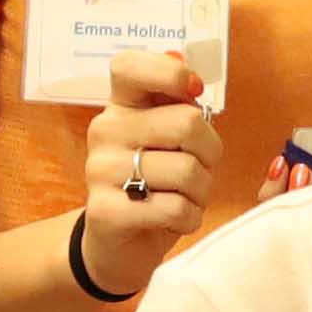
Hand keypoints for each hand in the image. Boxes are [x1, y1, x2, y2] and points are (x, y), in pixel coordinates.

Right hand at [73, 44, 214, 303]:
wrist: (118, 246)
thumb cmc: (154, 185)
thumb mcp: (166, 141)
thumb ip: (178, 105)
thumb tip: (189, 70)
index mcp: (120, 105)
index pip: (130, 65)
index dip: (171, 72)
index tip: (193, 92)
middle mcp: (105, 131)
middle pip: (185, 123)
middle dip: (210, 152)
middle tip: (200, 168)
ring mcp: (101, 171)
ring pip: (187, 171)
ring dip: (201, 191)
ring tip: (185, 197)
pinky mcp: (106, 212)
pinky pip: (175, 208)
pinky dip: (190, 217)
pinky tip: (174, 218)